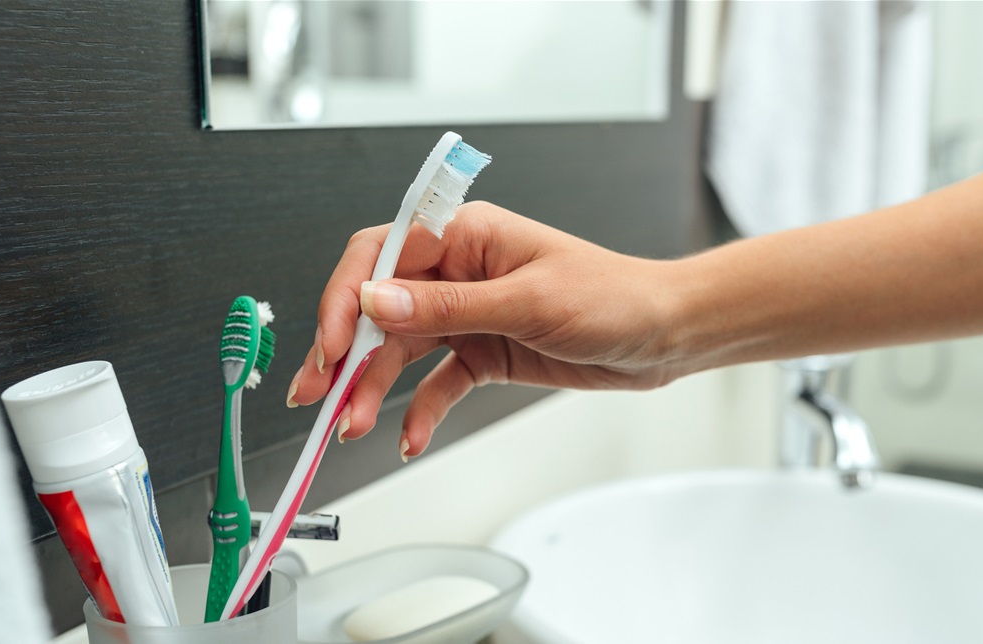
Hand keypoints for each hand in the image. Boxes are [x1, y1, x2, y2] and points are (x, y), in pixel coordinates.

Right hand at [286, 201, 683, 459]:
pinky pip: (436, 382)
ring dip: (374, 389)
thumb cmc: (613, 297)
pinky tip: (406, 434)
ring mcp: (469, 314)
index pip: (380, 257)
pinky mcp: (483, 351)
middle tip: (319, 395)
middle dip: (346, 354)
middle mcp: (460, 271)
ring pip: (401, 351)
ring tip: (353, 426)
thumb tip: (377, 303)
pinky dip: (419, 410)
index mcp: (466, 235)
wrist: (663, 334)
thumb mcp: (528, 302)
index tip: (335, 346)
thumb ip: (448, 308)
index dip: (348, 300)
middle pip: (380, 309)